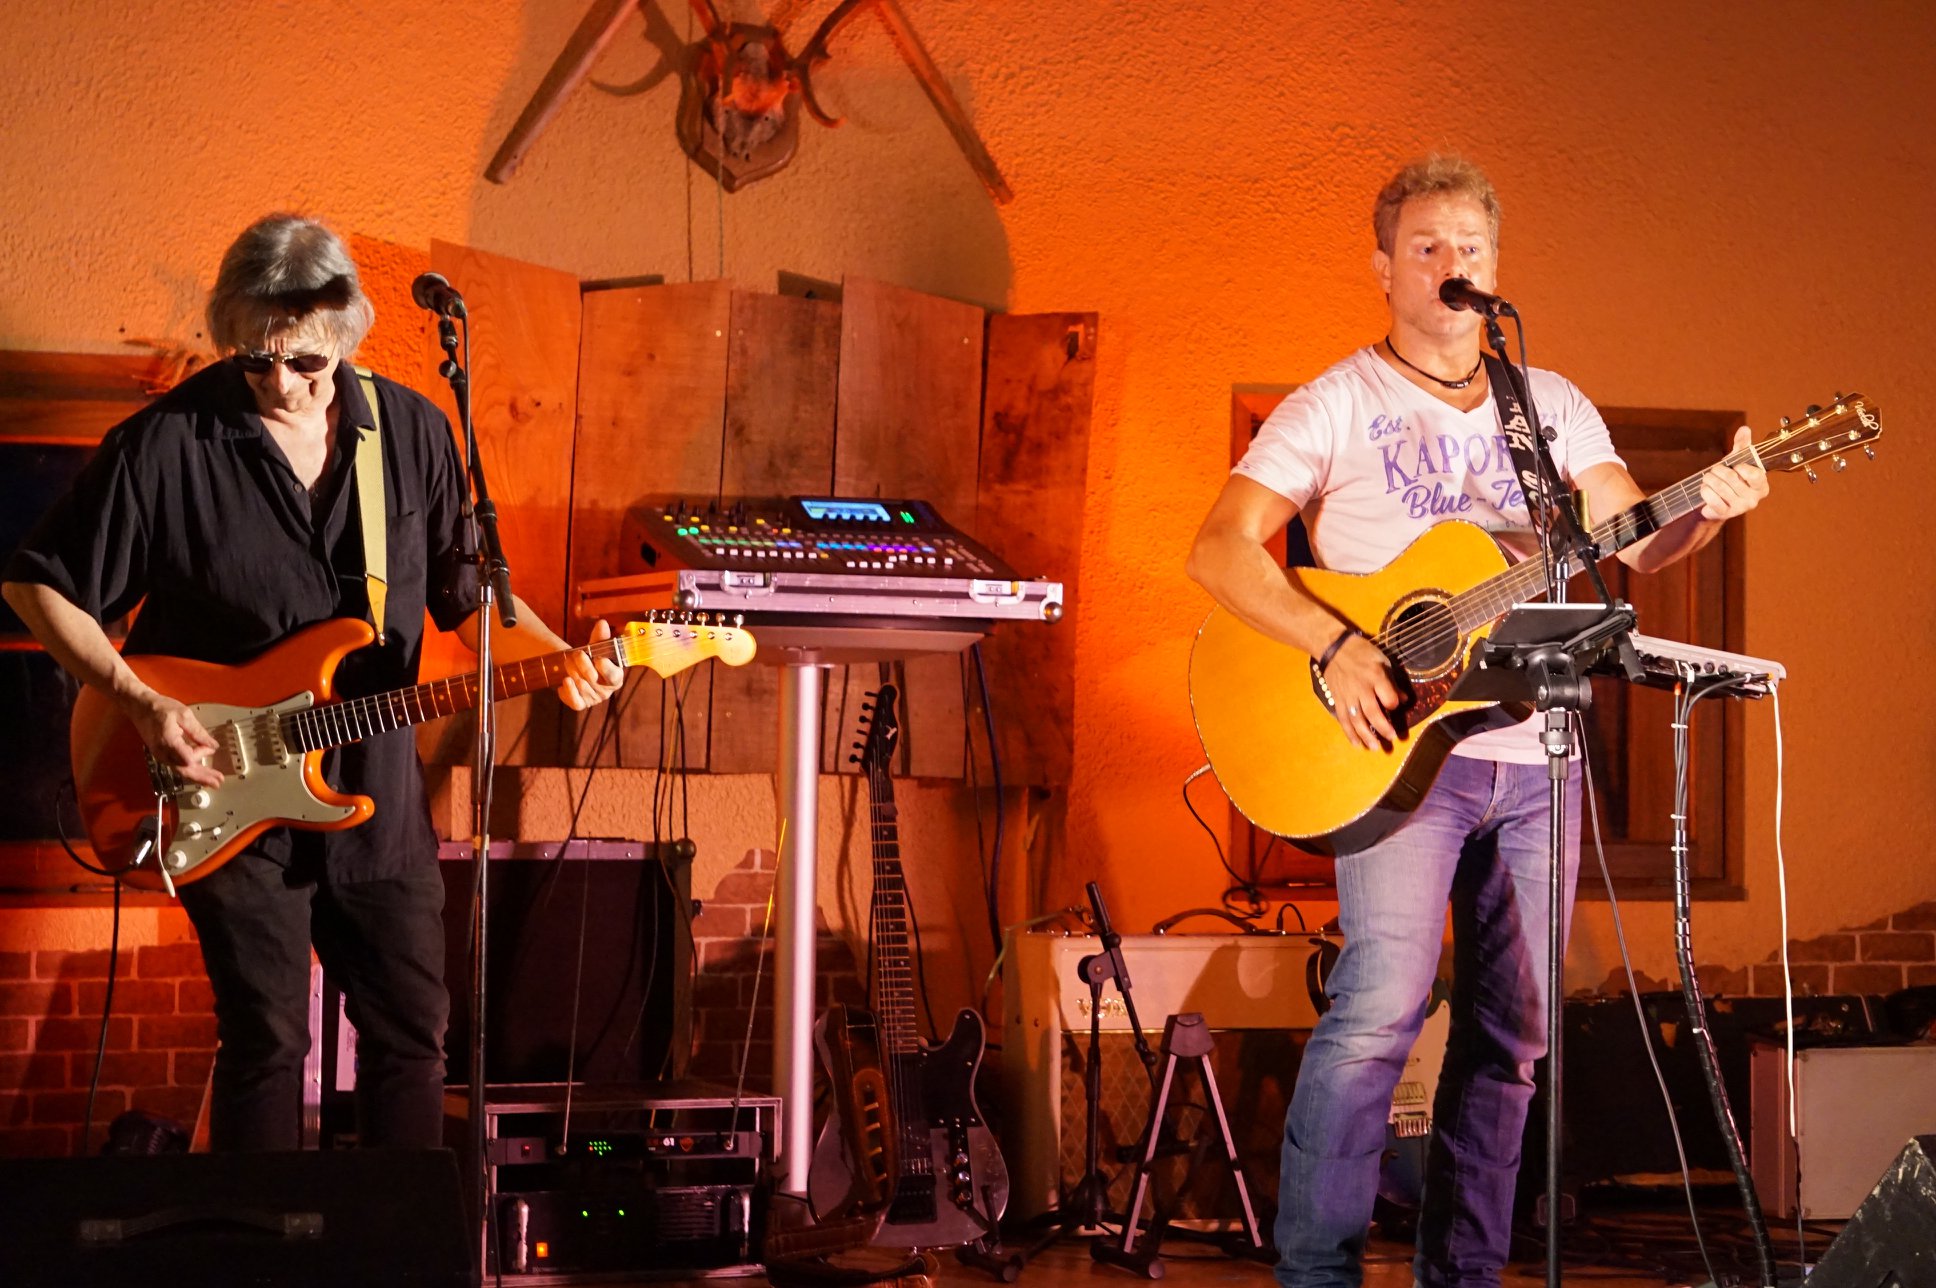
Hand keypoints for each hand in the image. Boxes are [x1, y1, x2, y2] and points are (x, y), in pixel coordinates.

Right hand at [128, 692, 222, 787]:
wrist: (139, 707)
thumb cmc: (160, 708)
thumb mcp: (184, 715)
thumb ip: (198, 732)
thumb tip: (213, 745)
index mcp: (168, 742)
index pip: (188, 758)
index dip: (201, 754)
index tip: (209, 745)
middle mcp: (163, 752)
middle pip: (184, 770)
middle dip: (202, 777)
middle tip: (218, 782)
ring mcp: (160, 755)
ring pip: (181, 770)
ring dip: (197, 775)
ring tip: (212, 779)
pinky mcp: (161, 754)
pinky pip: (176, 765)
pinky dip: (189, 769)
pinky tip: (199, 770)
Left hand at [556, 618, 624, 710]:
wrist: (576, 670)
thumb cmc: (590, 658)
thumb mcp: (595, 647)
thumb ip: (600, 637)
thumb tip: (602, 623)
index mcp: (615, 677)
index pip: (614, 676)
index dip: (606, 669)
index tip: (598, 658)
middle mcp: (606, 690)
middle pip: (594, 680)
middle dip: (583, 665)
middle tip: (576, 654)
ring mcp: (593, 699)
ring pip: (582, 687)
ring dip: (572, 672)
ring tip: (567, 662)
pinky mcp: (580, 704)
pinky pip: (575, 701)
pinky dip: (569, 690)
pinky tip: (565, 681)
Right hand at [1324, 634, 1402, 749]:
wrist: (1333, 648)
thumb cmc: (1361, 653)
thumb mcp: (1381, 661)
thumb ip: (1392, 682)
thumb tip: (1404, 700)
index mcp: (1375, 676)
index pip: (1388, 697)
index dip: (1394, 704)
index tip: (1396, 707)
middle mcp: (1361, 688)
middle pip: (1372, 712)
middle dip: (1383, 727)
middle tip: (1391, 738)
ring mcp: (1348, 696)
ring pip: (1357, 719)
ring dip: (1366, 735)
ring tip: (1374, 747)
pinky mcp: (1338, 701)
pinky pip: (1344, 719)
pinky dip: (1350, 733)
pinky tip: (1357, 744)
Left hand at [1700, 426, 1769, 520]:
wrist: (1718, 500)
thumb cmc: (1732, 477)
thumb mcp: (1738, 460)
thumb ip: (1742, 445)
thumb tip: (1744, 429)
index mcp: (1761, 485)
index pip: (1754, 474)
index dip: (1740, 467)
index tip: (1735, 466)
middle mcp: (1753, 499)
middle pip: (1730, 478)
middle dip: (1717, 470)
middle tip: (1714, 470)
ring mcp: (1740, 508)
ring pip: (1718, 487)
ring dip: (1708, 480)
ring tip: (1708, 479)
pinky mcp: (1725, 514)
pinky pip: (1711, 499)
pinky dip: (1704, 491)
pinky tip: (1705, 489)